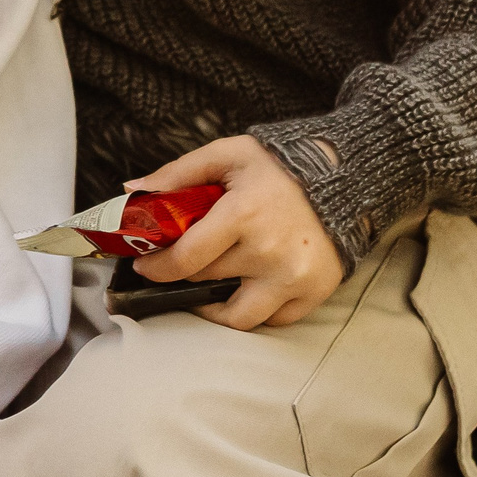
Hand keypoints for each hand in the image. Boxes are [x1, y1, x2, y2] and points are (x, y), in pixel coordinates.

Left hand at [129, 136, 344, 328]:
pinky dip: (254, 310)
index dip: (156, 267)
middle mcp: (269, 253)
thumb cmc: (278, 165)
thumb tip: (131, 191)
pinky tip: (244, 289)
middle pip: (206, 282)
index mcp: (243, 214)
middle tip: (176, 266)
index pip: (186, 259)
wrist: (345, 176)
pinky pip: (273, 321)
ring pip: (237, 318)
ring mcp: (294, 278)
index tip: (144, 264)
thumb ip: (178, 174)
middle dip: (183, 276)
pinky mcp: (315, 292)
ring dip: (214, 307)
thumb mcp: (226, 155)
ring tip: (206, 289)